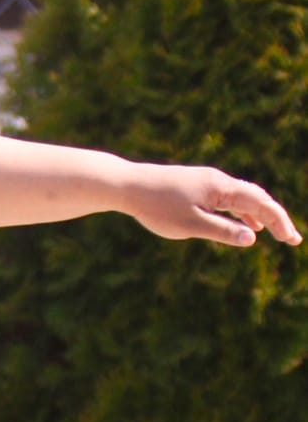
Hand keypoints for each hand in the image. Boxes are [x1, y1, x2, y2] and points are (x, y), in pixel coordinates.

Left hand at [123, 162, 301, 247]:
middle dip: (275, 218)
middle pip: (257, 198)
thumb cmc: (157, 207)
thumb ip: (223, 231)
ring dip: (259, 214)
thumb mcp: (191, 225)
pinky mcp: (197, 184)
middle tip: (290, 238)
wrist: (128, 185)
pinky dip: (241, 211)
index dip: (279, 222)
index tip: (292, 240)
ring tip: (273, 232)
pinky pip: (228, 198)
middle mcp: (220, 181)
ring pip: (243, 197)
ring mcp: (208, 181)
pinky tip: (245, 223)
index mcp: (222, 188)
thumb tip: (252, 238)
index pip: (261, 204)